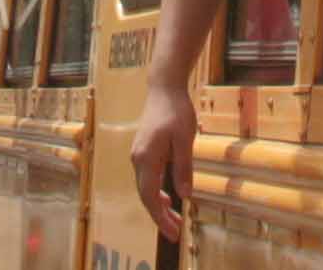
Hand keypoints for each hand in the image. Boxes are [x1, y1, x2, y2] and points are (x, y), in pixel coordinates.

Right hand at [131, 77, 199, 242]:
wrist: (164, 88)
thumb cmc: (176, 110)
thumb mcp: (185, 139)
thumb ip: (183, 167)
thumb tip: (184, 196)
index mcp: (146, 157)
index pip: (149, 196)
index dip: (159, 217)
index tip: (172, 232)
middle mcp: (138, 158)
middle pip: (145, 195)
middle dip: (159, 217)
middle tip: (175, 233)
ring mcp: (138, 154)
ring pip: (145, 188)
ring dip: (158, 206)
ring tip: (174, 220)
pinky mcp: (143, 150)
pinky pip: (147, 178)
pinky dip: (156, 192)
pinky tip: (167, 198)